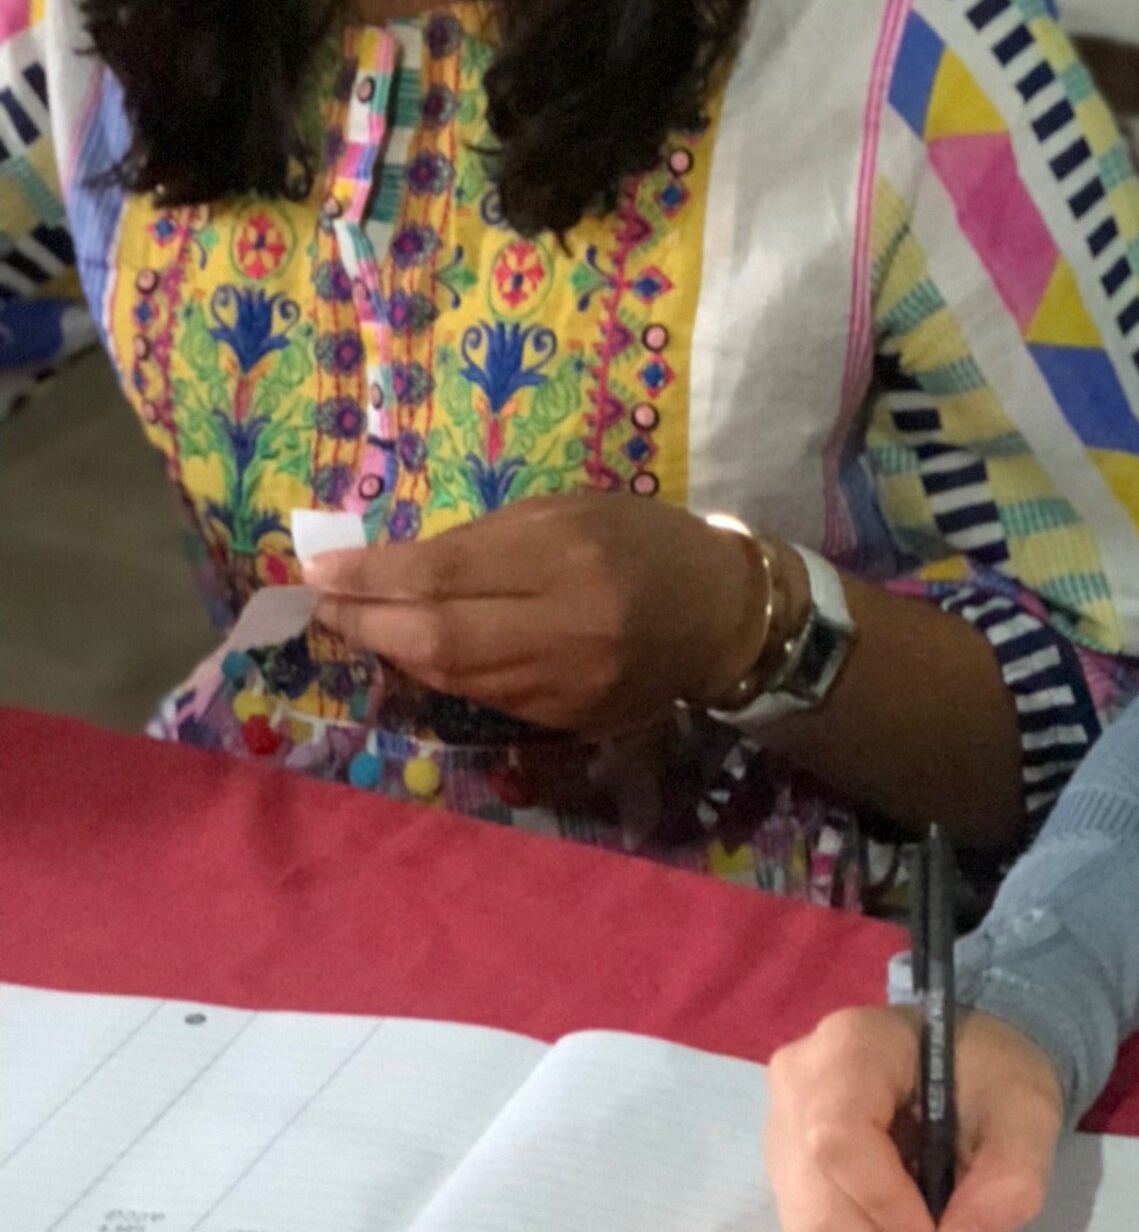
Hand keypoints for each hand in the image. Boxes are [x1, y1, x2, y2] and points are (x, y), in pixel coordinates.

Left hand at [304, 493, 762, 735]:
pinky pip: (483, 698)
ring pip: (452, 677)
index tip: (320, 570)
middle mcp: (566, 626)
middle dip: (368, 622)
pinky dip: (440, 675)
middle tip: (323, 605)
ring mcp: (565, 684)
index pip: (448, 572)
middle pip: (438, 638)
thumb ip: (489, 539)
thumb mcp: (573, 511)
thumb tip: (398, 563)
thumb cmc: (644, 542)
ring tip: (358, 625)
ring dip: (394, 652)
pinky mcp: (565, 721)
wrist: (724, 617)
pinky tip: (416, 653)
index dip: (374, 574)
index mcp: (569, 556)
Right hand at [765, 1003, 1064, 1231]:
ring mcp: (781, 1133)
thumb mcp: (1027, 1114)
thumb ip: (1009, 1182)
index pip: (838, 1137)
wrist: (967, 1063)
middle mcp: (797, 1086)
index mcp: (851, 1047)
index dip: (883, 1205)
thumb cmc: (994, 1077)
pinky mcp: (783, 1175)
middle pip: (815, 1199)